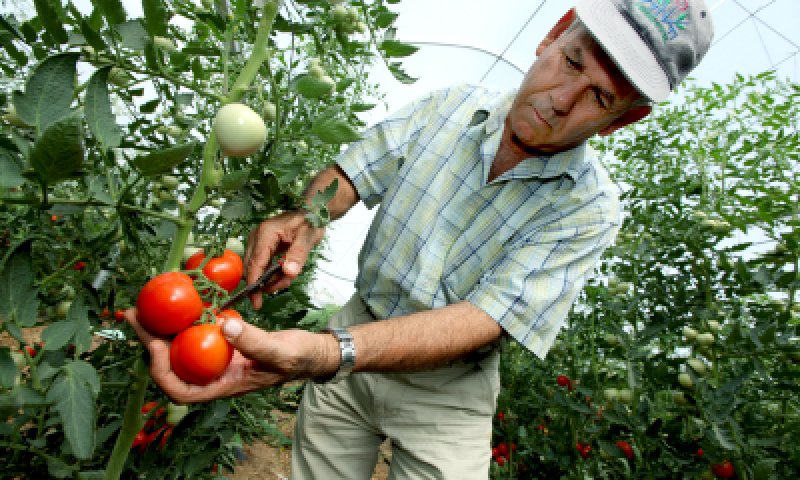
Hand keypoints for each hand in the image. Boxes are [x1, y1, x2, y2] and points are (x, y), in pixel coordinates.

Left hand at [125, 308, 337, 403]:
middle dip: (149, 342)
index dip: (162, 371)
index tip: (155, 345)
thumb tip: (223, 325)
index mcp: (224, 385)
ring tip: (144, 306)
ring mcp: (218, 359)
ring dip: (160, 329)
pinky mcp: (223, 342)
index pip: (181, 390)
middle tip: (134, 314)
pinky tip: (178, 302)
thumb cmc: (299, 357)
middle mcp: (215, 374)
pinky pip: (196, 334)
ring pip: (180, 349)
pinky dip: (183, 320)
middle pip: (172, 366)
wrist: (312, 351)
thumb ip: (253, 341)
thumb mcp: (279, 350)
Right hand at [244, 211, 324, 308]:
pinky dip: (273, 272)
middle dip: (266, 283)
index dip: (254, 284)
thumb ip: (297, 256)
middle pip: (252, 268)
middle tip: (283, 284)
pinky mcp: (262, 246)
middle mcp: (257, 237)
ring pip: (257, 268)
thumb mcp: (308, 238)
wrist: (311, 211)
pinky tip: (285, 271)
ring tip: (288, 276)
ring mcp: (258, 241)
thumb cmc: (310, 221)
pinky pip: (263, 264)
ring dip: (271, 278)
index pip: (255, 263)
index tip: (256, 303)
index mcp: (266, 234)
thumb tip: (288, 273)